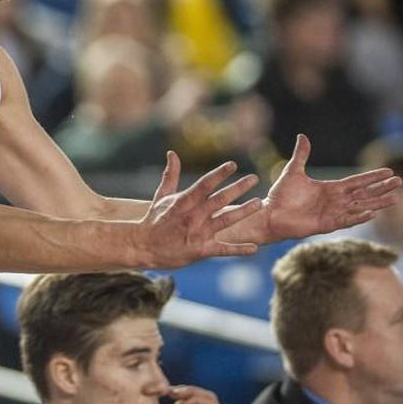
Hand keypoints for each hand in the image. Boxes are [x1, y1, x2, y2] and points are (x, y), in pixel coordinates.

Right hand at [142, 152, 261, 268]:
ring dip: (243, 212)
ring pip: (225, 221)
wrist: (143, 247)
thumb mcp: (161, 197)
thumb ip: (170, 175)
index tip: (233, 165)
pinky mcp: (201, 250)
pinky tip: (254, 247)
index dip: (220, 174)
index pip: (205, 184)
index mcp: (184, 201)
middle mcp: (194, 216)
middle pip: (220, 199)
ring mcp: (198, 233)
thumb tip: (172, 153)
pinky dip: (239, 249)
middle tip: (254, 178)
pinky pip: (223, 249)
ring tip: (259, 204)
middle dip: (238, 188)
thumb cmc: (154, 221)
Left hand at [165, 385, 224, 403]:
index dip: (184, 395)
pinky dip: (196, 399)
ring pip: (209, 397)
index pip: (197, 402)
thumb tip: (179, 402)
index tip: (168, 393)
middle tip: (172, 390)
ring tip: (177, 394)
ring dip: (192, 392)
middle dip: (188, 390)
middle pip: (204, 397)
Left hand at [261, 134, 400, 241]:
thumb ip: (301, 155)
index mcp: (331, 188)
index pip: (357, 181)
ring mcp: (333, 213)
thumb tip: (302, 136)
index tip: (389, 171)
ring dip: (377, 202)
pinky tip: (372, 213)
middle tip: (401, 181)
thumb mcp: (293, 171)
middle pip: (365, 193)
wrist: (270, 214)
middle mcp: (335, 201)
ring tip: (395, 198)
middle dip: (382, 188)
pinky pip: (346, 220)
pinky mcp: (326, 224)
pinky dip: (358, 216)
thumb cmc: (281, 195)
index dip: (373, 176)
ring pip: (361, 206)